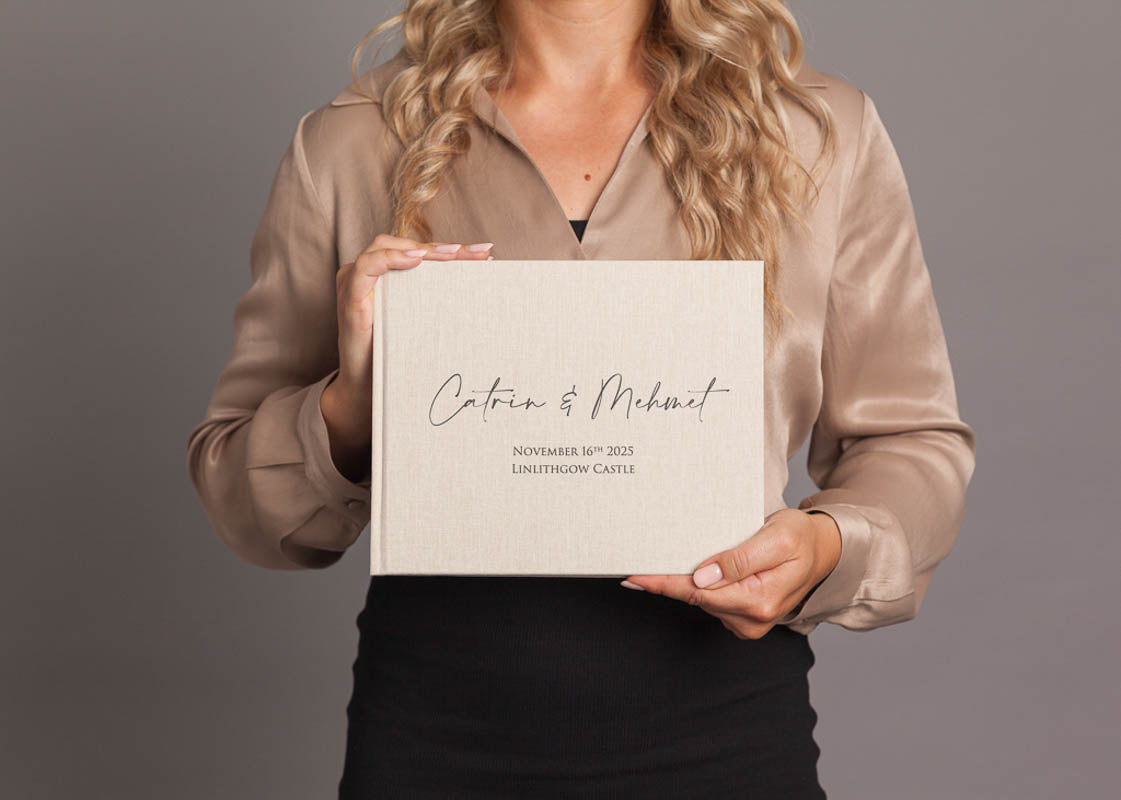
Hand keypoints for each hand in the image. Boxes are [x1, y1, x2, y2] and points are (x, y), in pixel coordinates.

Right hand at [321, 233, 494, 480]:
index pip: (420, 253)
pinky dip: (391, 260)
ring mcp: (354, 282)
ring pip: (385, 247)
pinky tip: (416, 261)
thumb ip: (438, 302)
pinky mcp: (349, 297)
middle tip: (479, 254)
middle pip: (406, 246)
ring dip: (422, 250)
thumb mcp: (420, 323)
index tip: (485, 254)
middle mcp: (367, 273)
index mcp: (386, 276)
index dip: (451, 250)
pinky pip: (366, 267)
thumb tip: (481, 291)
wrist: (367, 389)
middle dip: (444, 248)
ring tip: (452, 255)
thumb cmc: (395, 356)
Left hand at [621, 508, 841, 638]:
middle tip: (638, 563)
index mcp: (759, 600)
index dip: (664, 584)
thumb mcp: (776, 538)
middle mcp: (752, 619)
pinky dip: (699, 586)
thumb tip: (703, 577)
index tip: (635, 578)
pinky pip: (711, 602)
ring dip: (685, 581)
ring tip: (672, 557)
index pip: (699, 593)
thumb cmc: (801, 539)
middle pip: (696, 598)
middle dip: (668, 580)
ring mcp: (748, 623)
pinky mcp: (744, 619)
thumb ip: (740, 559)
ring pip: (701, 600)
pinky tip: (693, 571)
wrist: (823, 551)